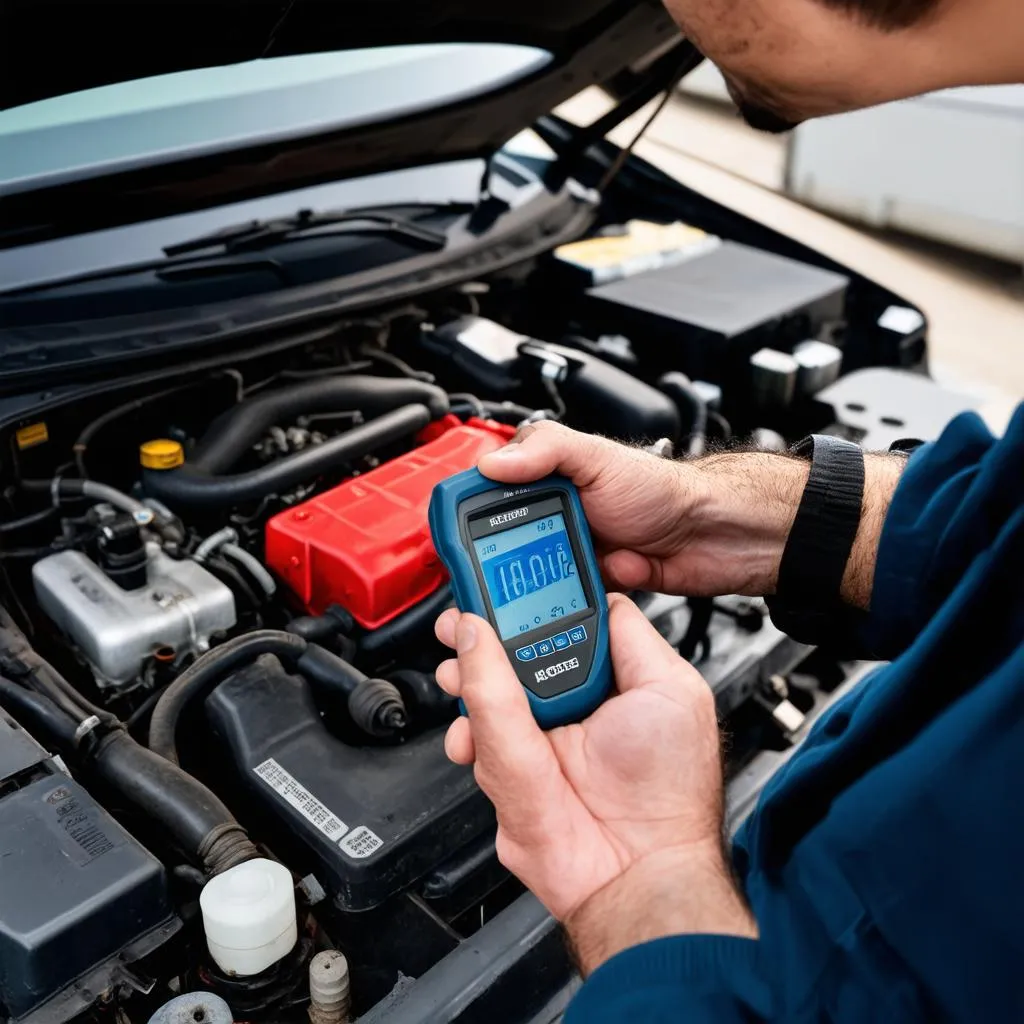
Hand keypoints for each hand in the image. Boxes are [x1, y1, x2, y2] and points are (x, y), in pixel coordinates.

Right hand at [434, 595, 754, 970]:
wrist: (635, 869)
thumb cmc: (667, 791)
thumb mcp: (671, 688)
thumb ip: (631, 635)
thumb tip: (603, 594)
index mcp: (603, 680)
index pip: (556, 624)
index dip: (530, 602)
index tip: (507, 579)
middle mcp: (563, 704)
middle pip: (511, 649)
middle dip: (482, 629)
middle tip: (466, 613)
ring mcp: (531, 736)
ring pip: (483, 683)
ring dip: (464, 668)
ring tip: (459, 658)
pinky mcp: (504, 765)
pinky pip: (474, 728)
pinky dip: (465, 720)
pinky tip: (470, 723)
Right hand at [478, 420, 808, 597]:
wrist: (713, 536)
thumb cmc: (665, 489)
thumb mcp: (599, 458)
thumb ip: (547, 451)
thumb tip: (493, 462)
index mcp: (549, 479)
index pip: (491, 494)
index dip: (466, 515)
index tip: (449, 537)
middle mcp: (556, 515)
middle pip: (502, 544)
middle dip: (486, 566)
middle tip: (469, 587)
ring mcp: (572, 552)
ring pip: (527, 578)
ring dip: (517, 594)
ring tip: (498, 610)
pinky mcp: (589, 586)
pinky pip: (558, 602)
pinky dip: (551, 610)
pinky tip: (541, 617)